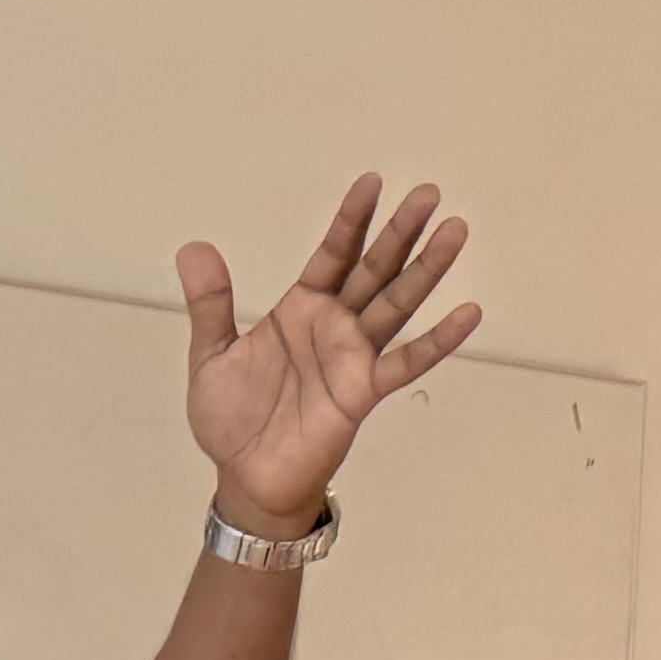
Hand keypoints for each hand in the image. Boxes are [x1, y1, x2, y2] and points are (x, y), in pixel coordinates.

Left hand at [179, 173, 480, 535]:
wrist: (244, 478)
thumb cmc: (231, 419)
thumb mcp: (212, 355)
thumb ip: (211, 303)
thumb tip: (192, 248)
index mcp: (300, 310)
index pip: (332, 255)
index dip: (351, 221)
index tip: (371, 182)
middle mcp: (334, 326)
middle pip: (374, 270)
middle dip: (399, 233)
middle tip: (428, 193)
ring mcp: (353, 357)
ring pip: (397, 304)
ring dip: (426, 268)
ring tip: (454, 231)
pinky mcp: (363, 392)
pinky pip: (406, 362)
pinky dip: (437, 340)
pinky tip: (468, 313)